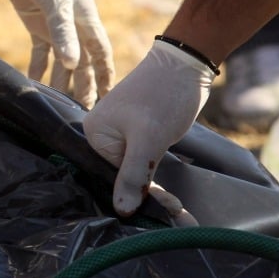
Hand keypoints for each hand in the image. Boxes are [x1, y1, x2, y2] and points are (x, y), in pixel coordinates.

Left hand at [0, 0, 113, 106]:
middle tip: (84, 114)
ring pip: (63, 62)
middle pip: (83, 63)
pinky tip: (35, 85)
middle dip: (85, 86)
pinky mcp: (36, 26)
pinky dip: (38, 69)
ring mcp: (55, 27)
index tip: (110, 99)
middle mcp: (74, 26)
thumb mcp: (55, 1)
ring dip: (62, 82)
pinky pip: (40, 53)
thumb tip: (71, 65)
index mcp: (86, 18)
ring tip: (61, 107)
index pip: (101, 53)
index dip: (106, 76)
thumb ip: (62, 32)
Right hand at [82, 40, 215, 215]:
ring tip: (179, 208)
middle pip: (120, 175)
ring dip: (155, 187)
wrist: (186, 66)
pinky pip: (143, 162)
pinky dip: (157, 175)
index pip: (109, 176)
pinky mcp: (137, 134)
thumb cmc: (163, 97)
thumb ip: (133, 175)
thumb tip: (121, 211)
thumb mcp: (149, 139)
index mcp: (93, 133)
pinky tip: (174, 198)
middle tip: (176, 210)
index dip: (133, 193)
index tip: (164, 209)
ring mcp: (120, 134)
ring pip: (135, 171)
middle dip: (145, 192)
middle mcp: (101, 134)